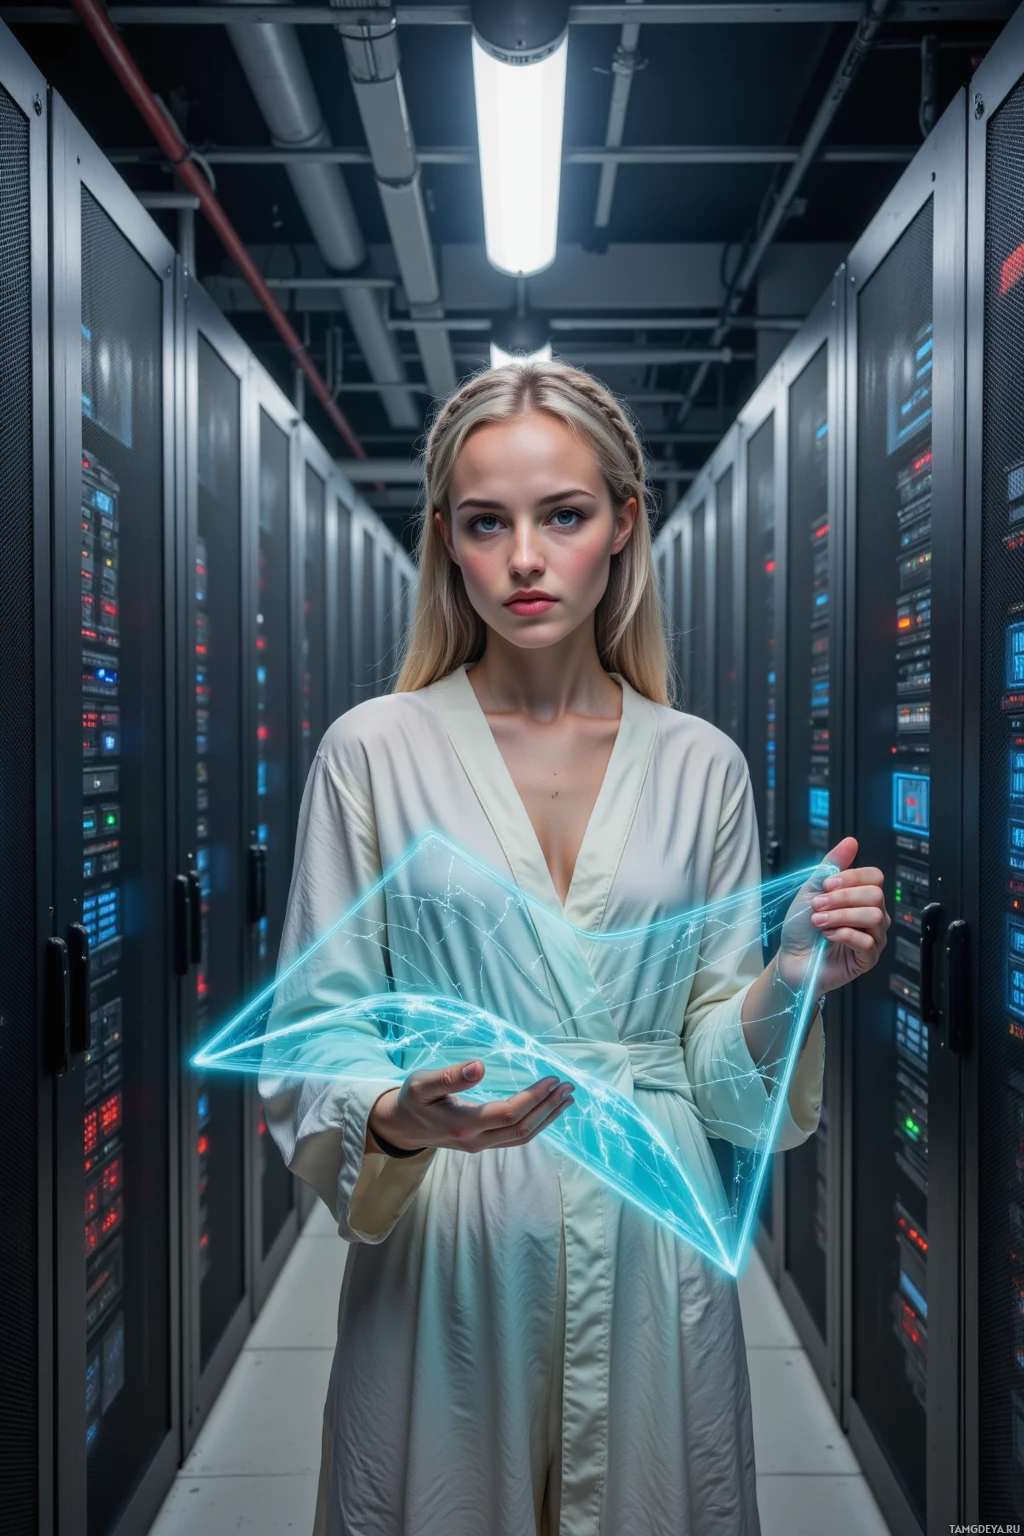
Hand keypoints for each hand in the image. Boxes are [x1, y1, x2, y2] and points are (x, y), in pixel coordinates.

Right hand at [367, 1059, 575, 1154]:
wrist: (401, 1128)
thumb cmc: (411, 1101)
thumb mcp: (422, 1084)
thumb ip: (449, 1076)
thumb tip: (479, 1065)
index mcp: (463, 1124)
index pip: (508, 1113)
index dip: (533, 1097)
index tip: (551, 1078)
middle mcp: (476, 1140)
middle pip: (522, 1128)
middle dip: (548, 1107)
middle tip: (569, 1086)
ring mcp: (481, 1145)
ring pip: (522, 1136)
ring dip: (547, 1117)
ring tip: (566, 1098)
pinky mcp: (483, 1144)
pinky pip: (516, 1137)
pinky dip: (537, 1124)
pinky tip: (547, 1111)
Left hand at [777, 835, 889, 996]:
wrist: (791, 957)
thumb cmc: (800, 927)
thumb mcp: (812, 889)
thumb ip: (831, 865)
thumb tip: (851, 842)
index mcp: (861, 897)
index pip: (874, 877)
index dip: (851, 878)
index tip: (826, 885)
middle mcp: (872, 915)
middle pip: (876, 895)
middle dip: (842, 898)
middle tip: (818, 906)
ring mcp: (874, 937)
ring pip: (874, 916)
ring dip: (840, 916)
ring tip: (819, 922)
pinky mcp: (869, 958)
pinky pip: (868, 941)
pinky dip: (844, 935)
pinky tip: (828, 937)